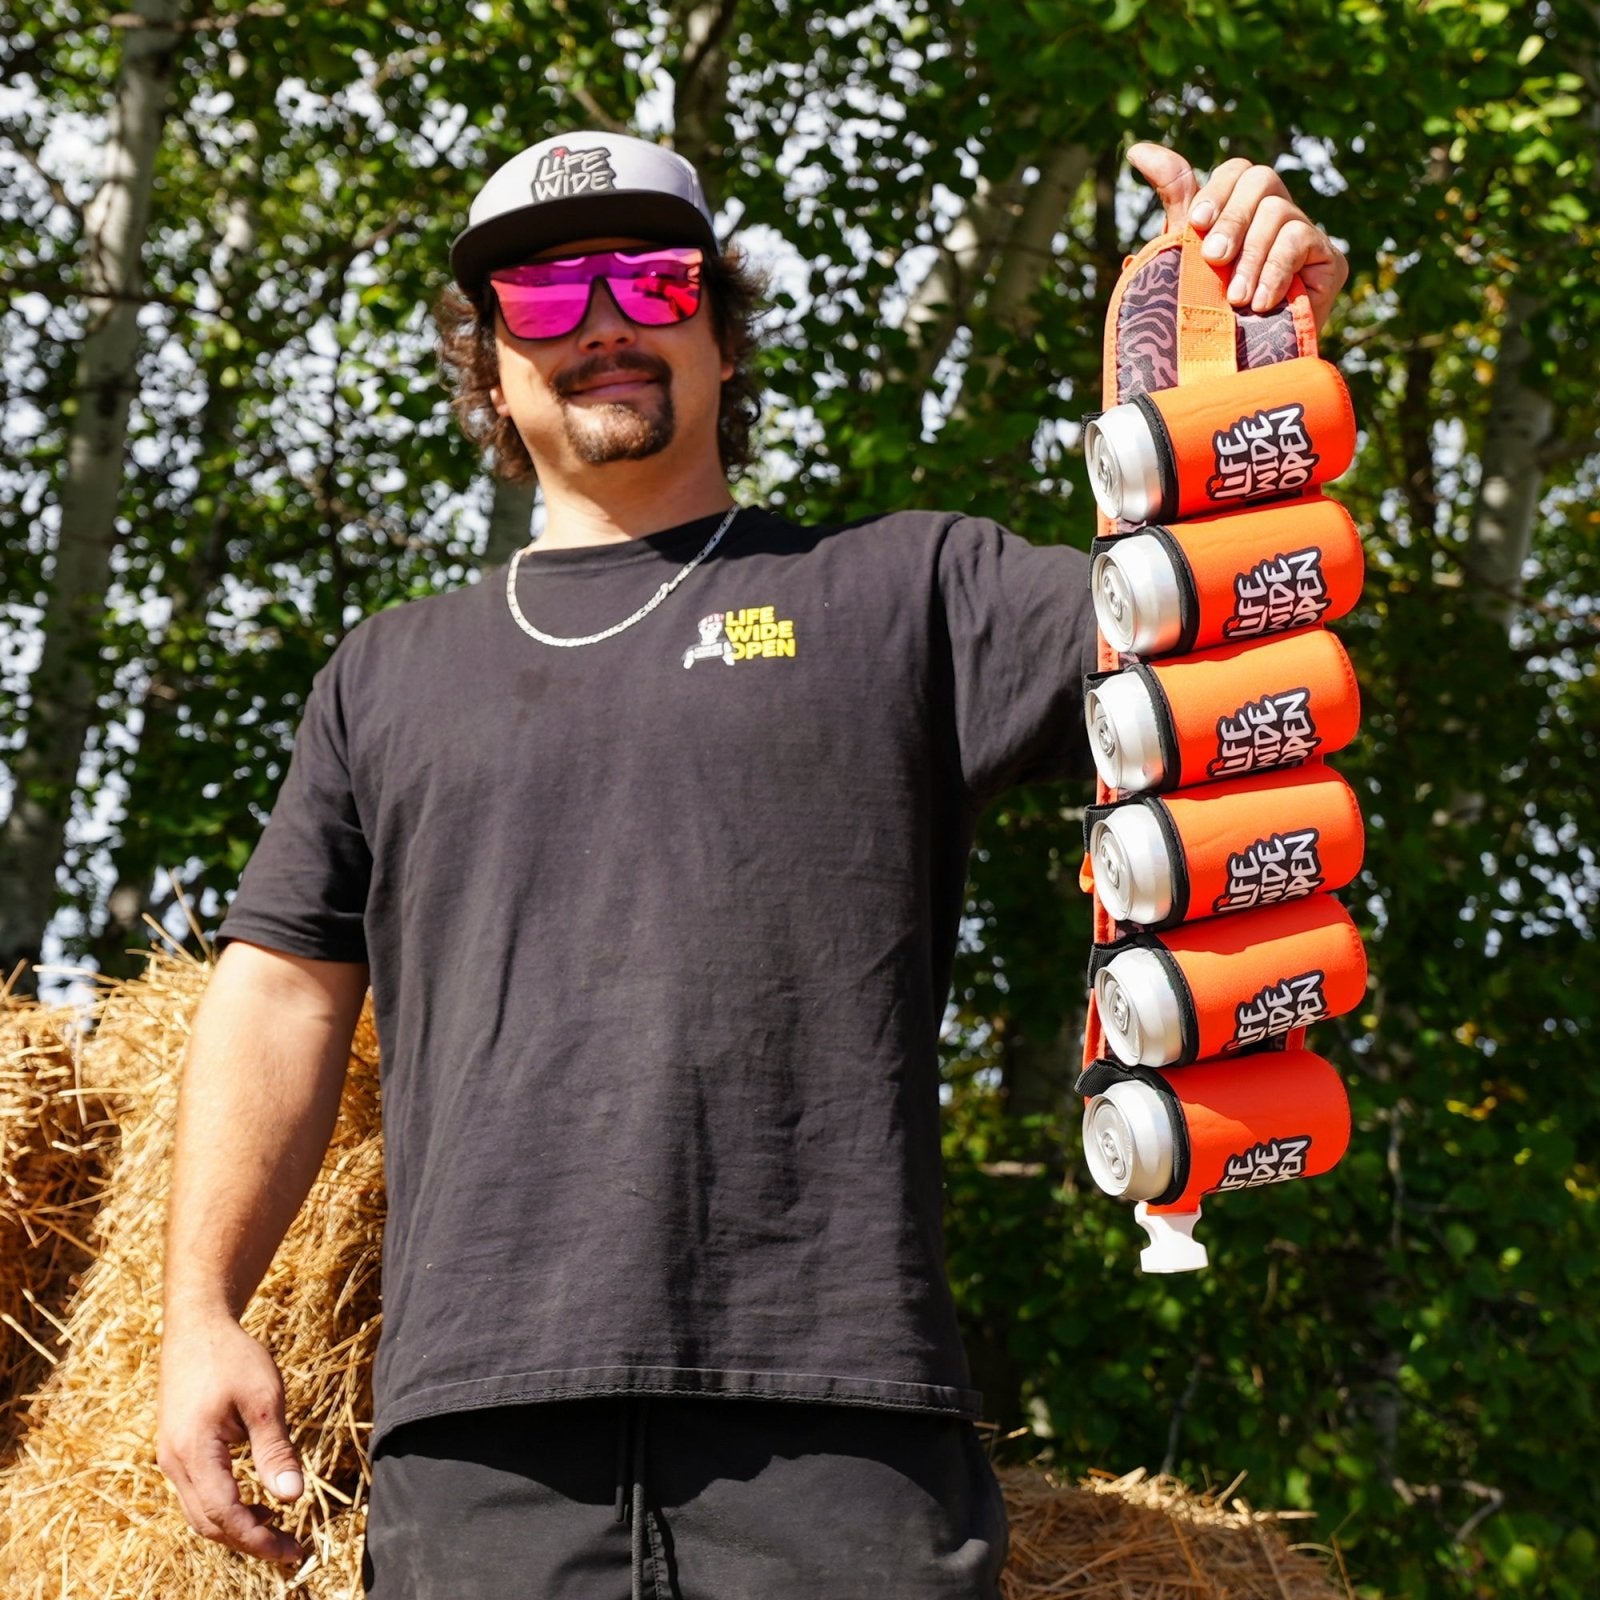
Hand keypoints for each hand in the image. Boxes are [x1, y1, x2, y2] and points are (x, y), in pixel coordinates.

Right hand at [156, 1316, 307, 1565]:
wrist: (195, 1326)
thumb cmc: (232, 1356)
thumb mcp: (265, 1398)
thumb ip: (276, 1450)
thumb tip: (293, 1498)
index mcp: (194, 1452)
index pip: (227, 1515)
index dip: (260, 1540)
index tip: (295, 1551)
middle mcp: (174, 1463)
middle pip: (209, 1523)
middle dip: (250, 1541)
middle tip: (292, 1548)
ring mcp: (170, 1458)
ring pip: (200, 1513)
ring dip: (236, 1527)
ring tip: (278, 1528)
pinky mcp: (176, 1450)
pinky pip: (197, 1494)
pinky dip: (224, 1507)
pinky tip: (256, 1501)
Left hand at [1127, 143, 1348, 332]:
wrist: (1233, 371)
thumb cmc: (1204, 312)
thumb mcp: (1183, 251)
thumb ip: (1174, 196)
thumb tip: (1138, 148)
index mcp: (1241, 210)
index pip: (1237, 170)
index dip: (1217, 190)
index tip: (1195, 223)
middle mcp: (1275, 216)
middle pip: (1261, 179)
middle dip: (1232, 218)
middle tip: (1213, 259)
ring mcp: (1305, 236)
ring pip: (1278, 211)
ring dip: (1250, 255)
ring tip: (1235, 296)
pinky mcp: (1330, 261)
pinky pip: (1301, 241)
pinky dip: (1275, 270)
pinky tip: (1261, 302)